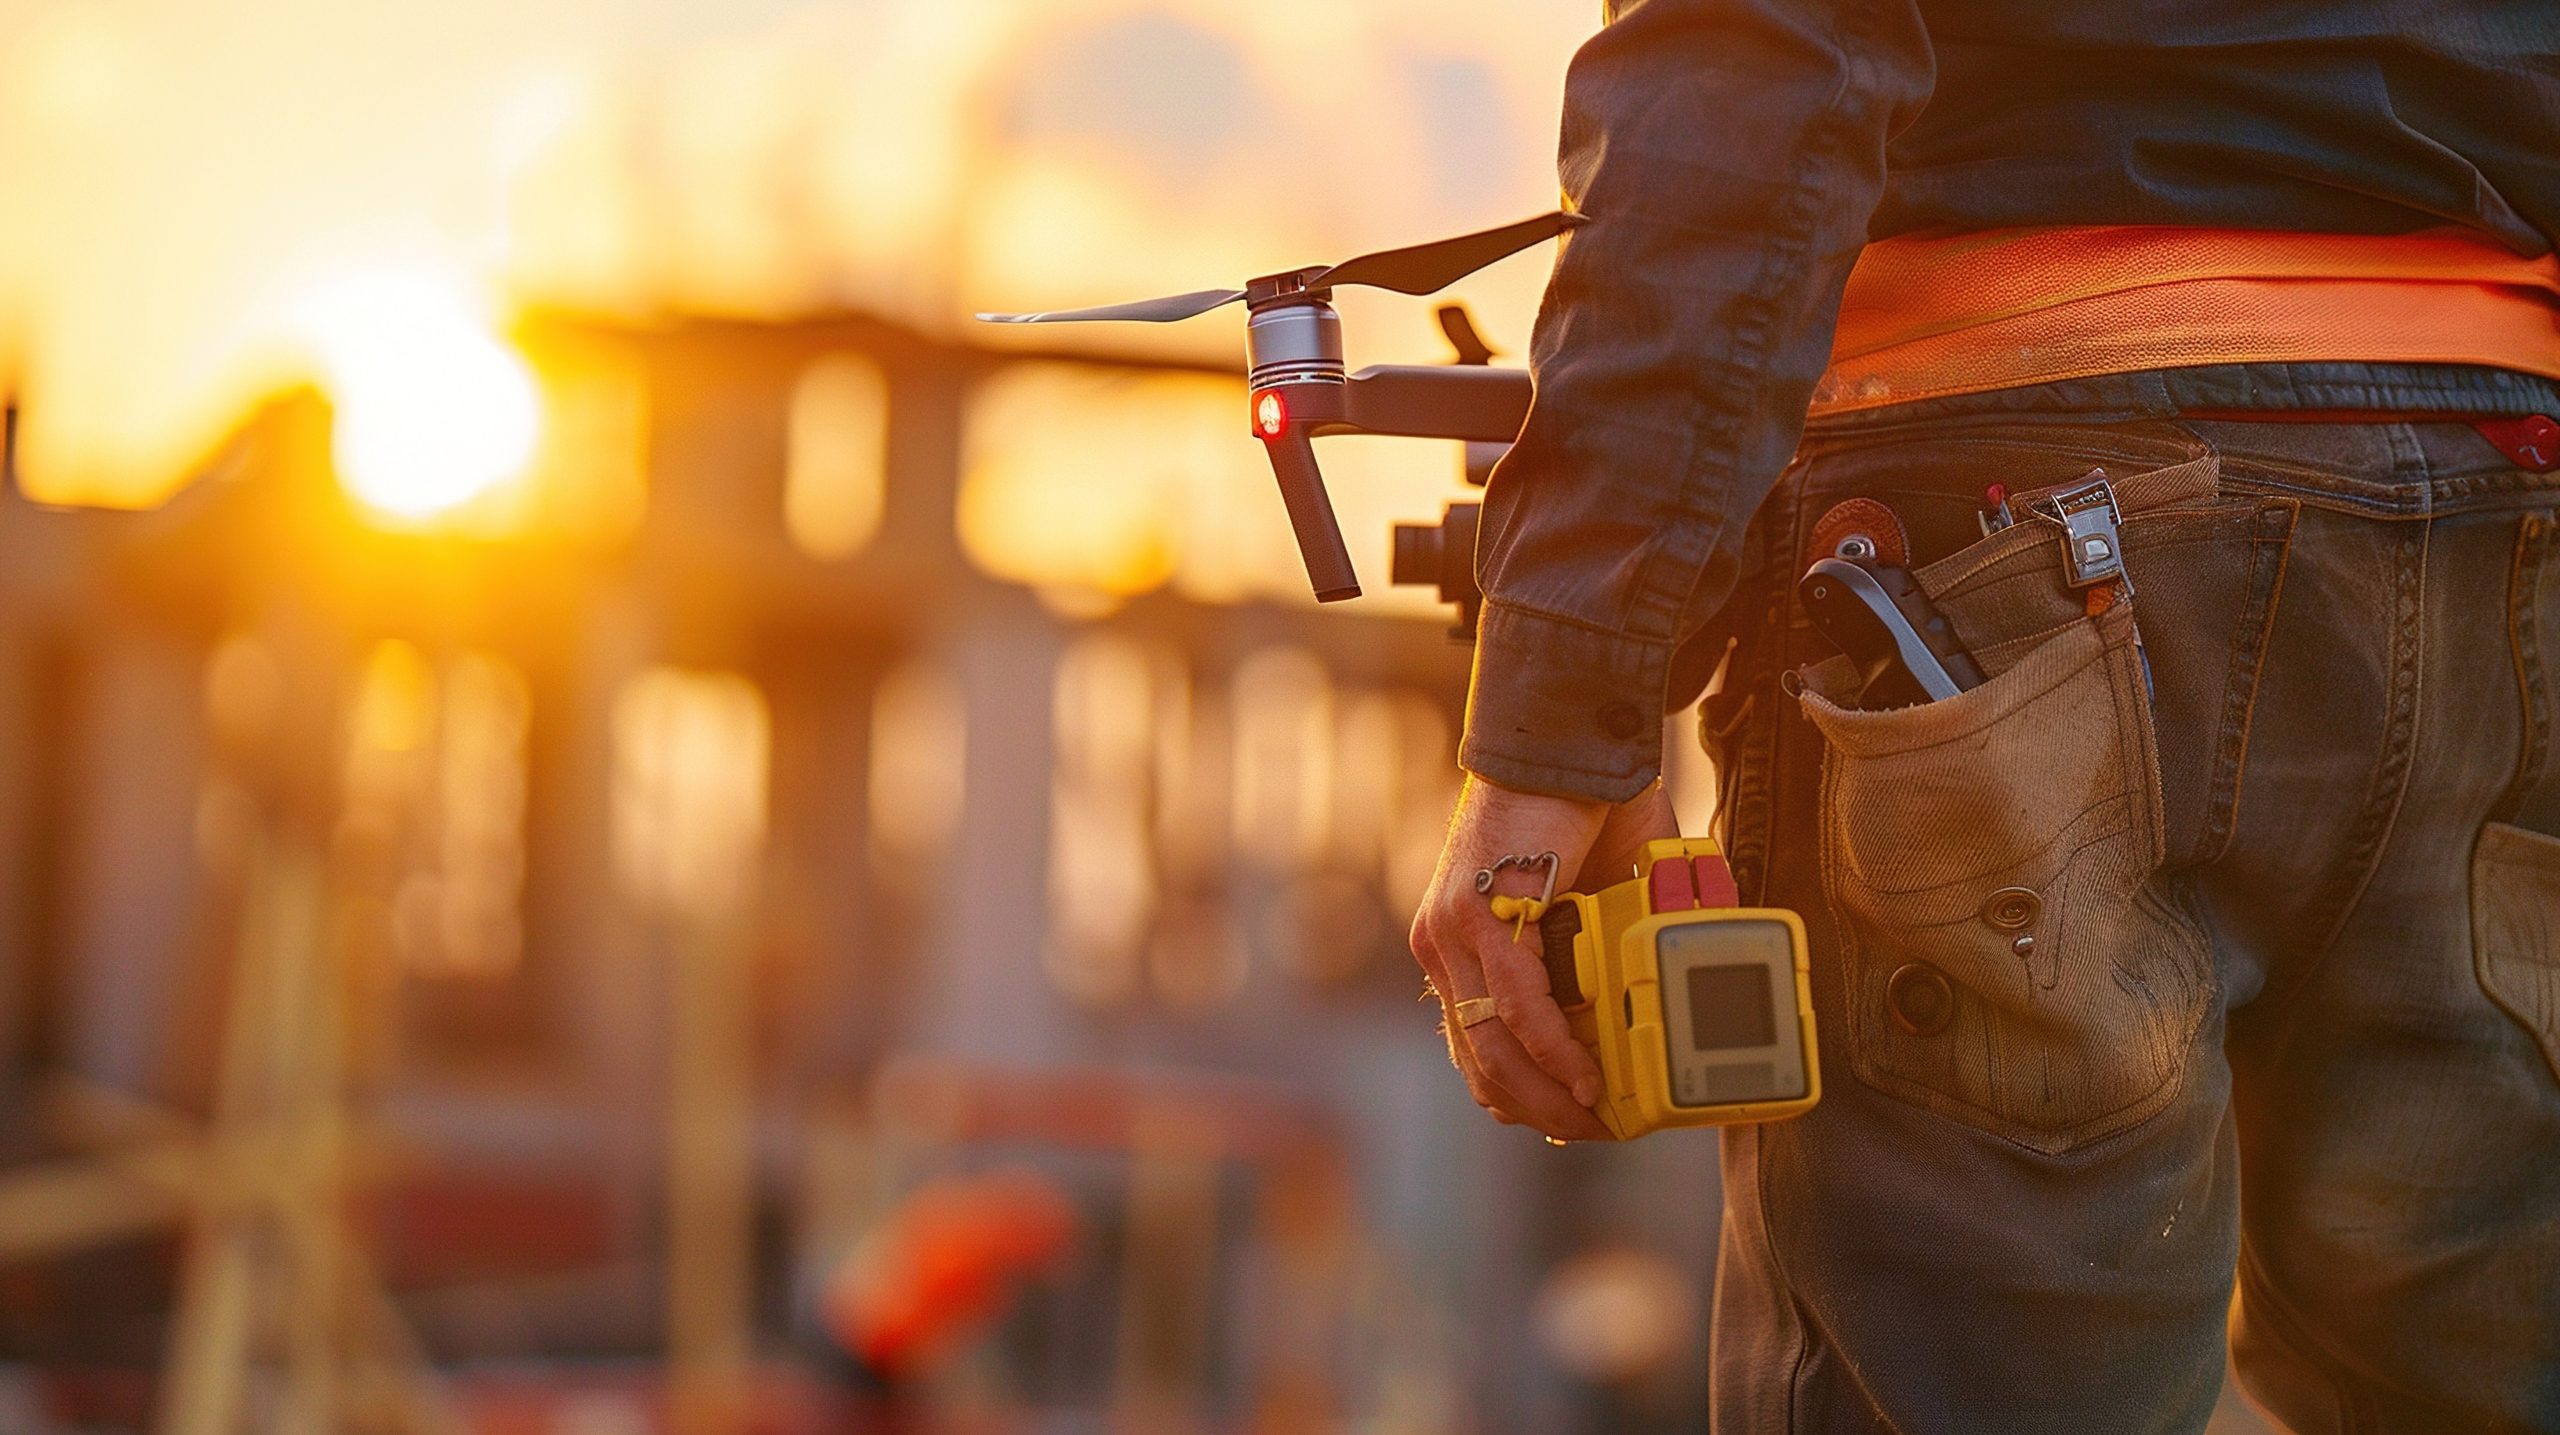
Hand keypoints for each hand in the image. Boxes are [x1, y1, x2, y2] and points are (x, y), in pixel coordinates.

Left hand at [1408, 774, 1679, 1140]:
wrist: (1569, 743)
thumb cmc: (1584, 818)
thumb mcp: (1591, 909)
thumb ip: (1606, 957)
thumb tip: (1658, 1008)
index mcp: (1462, 950)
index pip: (1477, 1049)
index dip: (1524, 1097)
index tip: (1576, 1119)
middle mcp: (1443, 946)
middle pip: (1481, 1063)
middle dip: (1541, 1110)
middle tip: (1599, 1127)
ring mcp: (1451, 931)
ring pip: (1491, 1047)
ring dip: (1548, 1093)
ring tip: (1599, 1115)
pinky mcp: (1477, 913)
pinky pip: (1517, 1004)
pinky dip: (1555, 1048)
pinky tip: (1589, 1074)